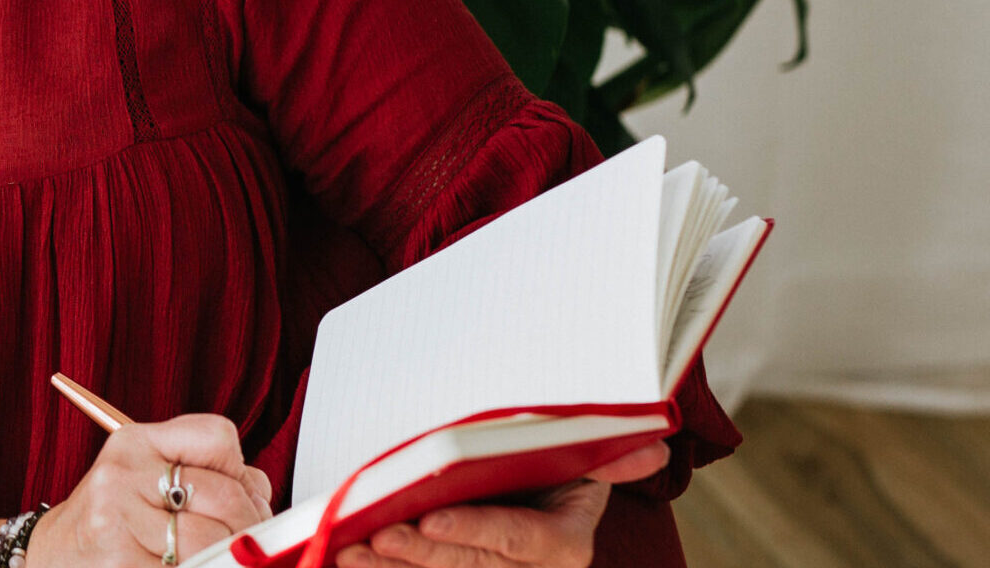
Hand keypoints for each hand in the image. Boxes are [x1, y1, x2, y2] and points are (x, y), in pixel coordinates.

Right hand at [29, 414, 275, 567]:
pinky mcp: (120, 562)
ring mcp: (116, 520)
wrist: (55, 556)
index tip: (242, 495)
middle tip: (247, 542)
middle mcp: (122, 474)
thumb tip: (260, 496)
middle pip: (224, 495)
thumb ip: (206, 475)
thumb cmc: (111, 520)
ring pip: (212, 541)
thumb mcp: (148, 479)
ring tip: (216, 558)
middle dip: (248, 525)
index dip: (241, 471)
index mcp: (133, 443)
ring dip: (229, 557)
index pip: (217, 437)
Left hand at [337, 441, 669, 567]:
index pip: (515, 537)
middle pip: (468, 565)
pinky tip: (344, 563)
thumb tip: (652, 441)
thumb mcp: (581, 458)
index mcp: (563, 544)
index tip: (430, 517)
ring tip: (346, 554)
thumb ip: (606, 455)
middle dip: (419, 554)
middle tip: (375, 537)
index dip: (473, 530)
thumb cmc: (552, 466)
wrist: (537, 490)